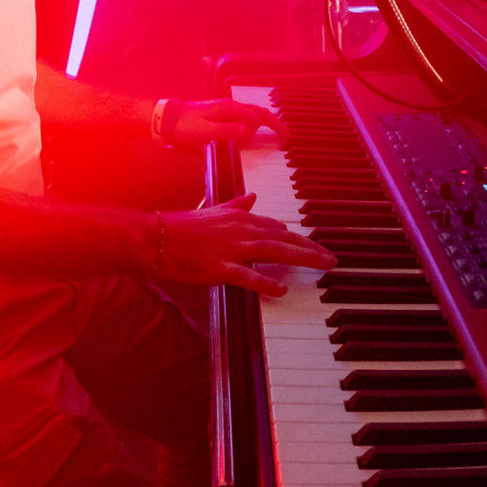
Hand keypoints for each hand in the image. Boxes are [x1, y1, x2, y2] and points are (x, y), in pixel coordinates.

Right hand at [154, 194, 335, 295]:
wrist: (155, 237)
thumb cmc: (181, 227)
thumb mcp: (213, 211)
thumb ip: (236, 205)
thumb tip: (252, 197)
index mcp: (239, 217)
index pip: (278, 227)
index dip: (300, 237)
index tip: (316, 246)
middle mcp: (240, 229)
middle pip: (284, 238)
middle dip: (311, 248)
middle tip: (331, 259)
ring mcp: (231, 248)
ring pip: (275, 251)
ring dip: (302, 258)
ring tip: (322, 266)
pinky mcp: (219, 267)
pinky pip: (247, 275)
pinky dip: (266, 282)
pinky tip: (281, 289)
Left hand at [168, 99, 289, 146]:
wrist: (165, 120)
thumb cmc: (184, 126)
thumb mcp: (206, 131)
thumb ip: (229, 131)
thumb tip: (250, 130)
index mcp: (229, 108)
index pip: (258, 116)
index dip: (272, 127)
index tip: (285, 138)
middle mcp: (229, 107)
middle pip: (258, 113)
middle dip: (273, 123)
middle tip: (286, 135)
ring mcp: (224, 111)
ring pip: (250, 116)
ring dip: (259, 127)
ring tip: (263, 139)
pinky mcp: (219, 116)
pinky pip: (240, 120)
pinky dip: (249, 127)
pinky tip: (249, 135)